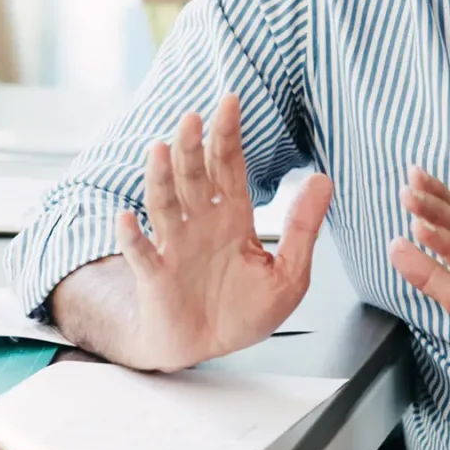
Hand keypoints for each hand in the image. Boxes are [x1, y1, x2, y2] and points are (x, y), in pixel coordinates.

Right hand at [108, 93, 334, 370]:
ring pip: (165, 204)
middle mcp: (199, 224)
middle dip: (193, 147)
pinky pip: (141, 253)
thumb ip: (303, 228)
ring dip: (161, 178)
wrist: (207, 347)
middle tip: (194, 117)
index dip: (228, 136)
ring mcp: (174, 247)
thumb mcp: (288, 273)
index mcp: (232, 218)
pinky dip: (132, 236)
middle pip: (194, 177)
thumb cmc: (242, 310)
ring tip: (160, 150)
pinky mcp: (156, 276)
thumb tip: (323, 180)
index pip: (229, 167)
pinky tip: (127, 218)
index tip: (230, 101)